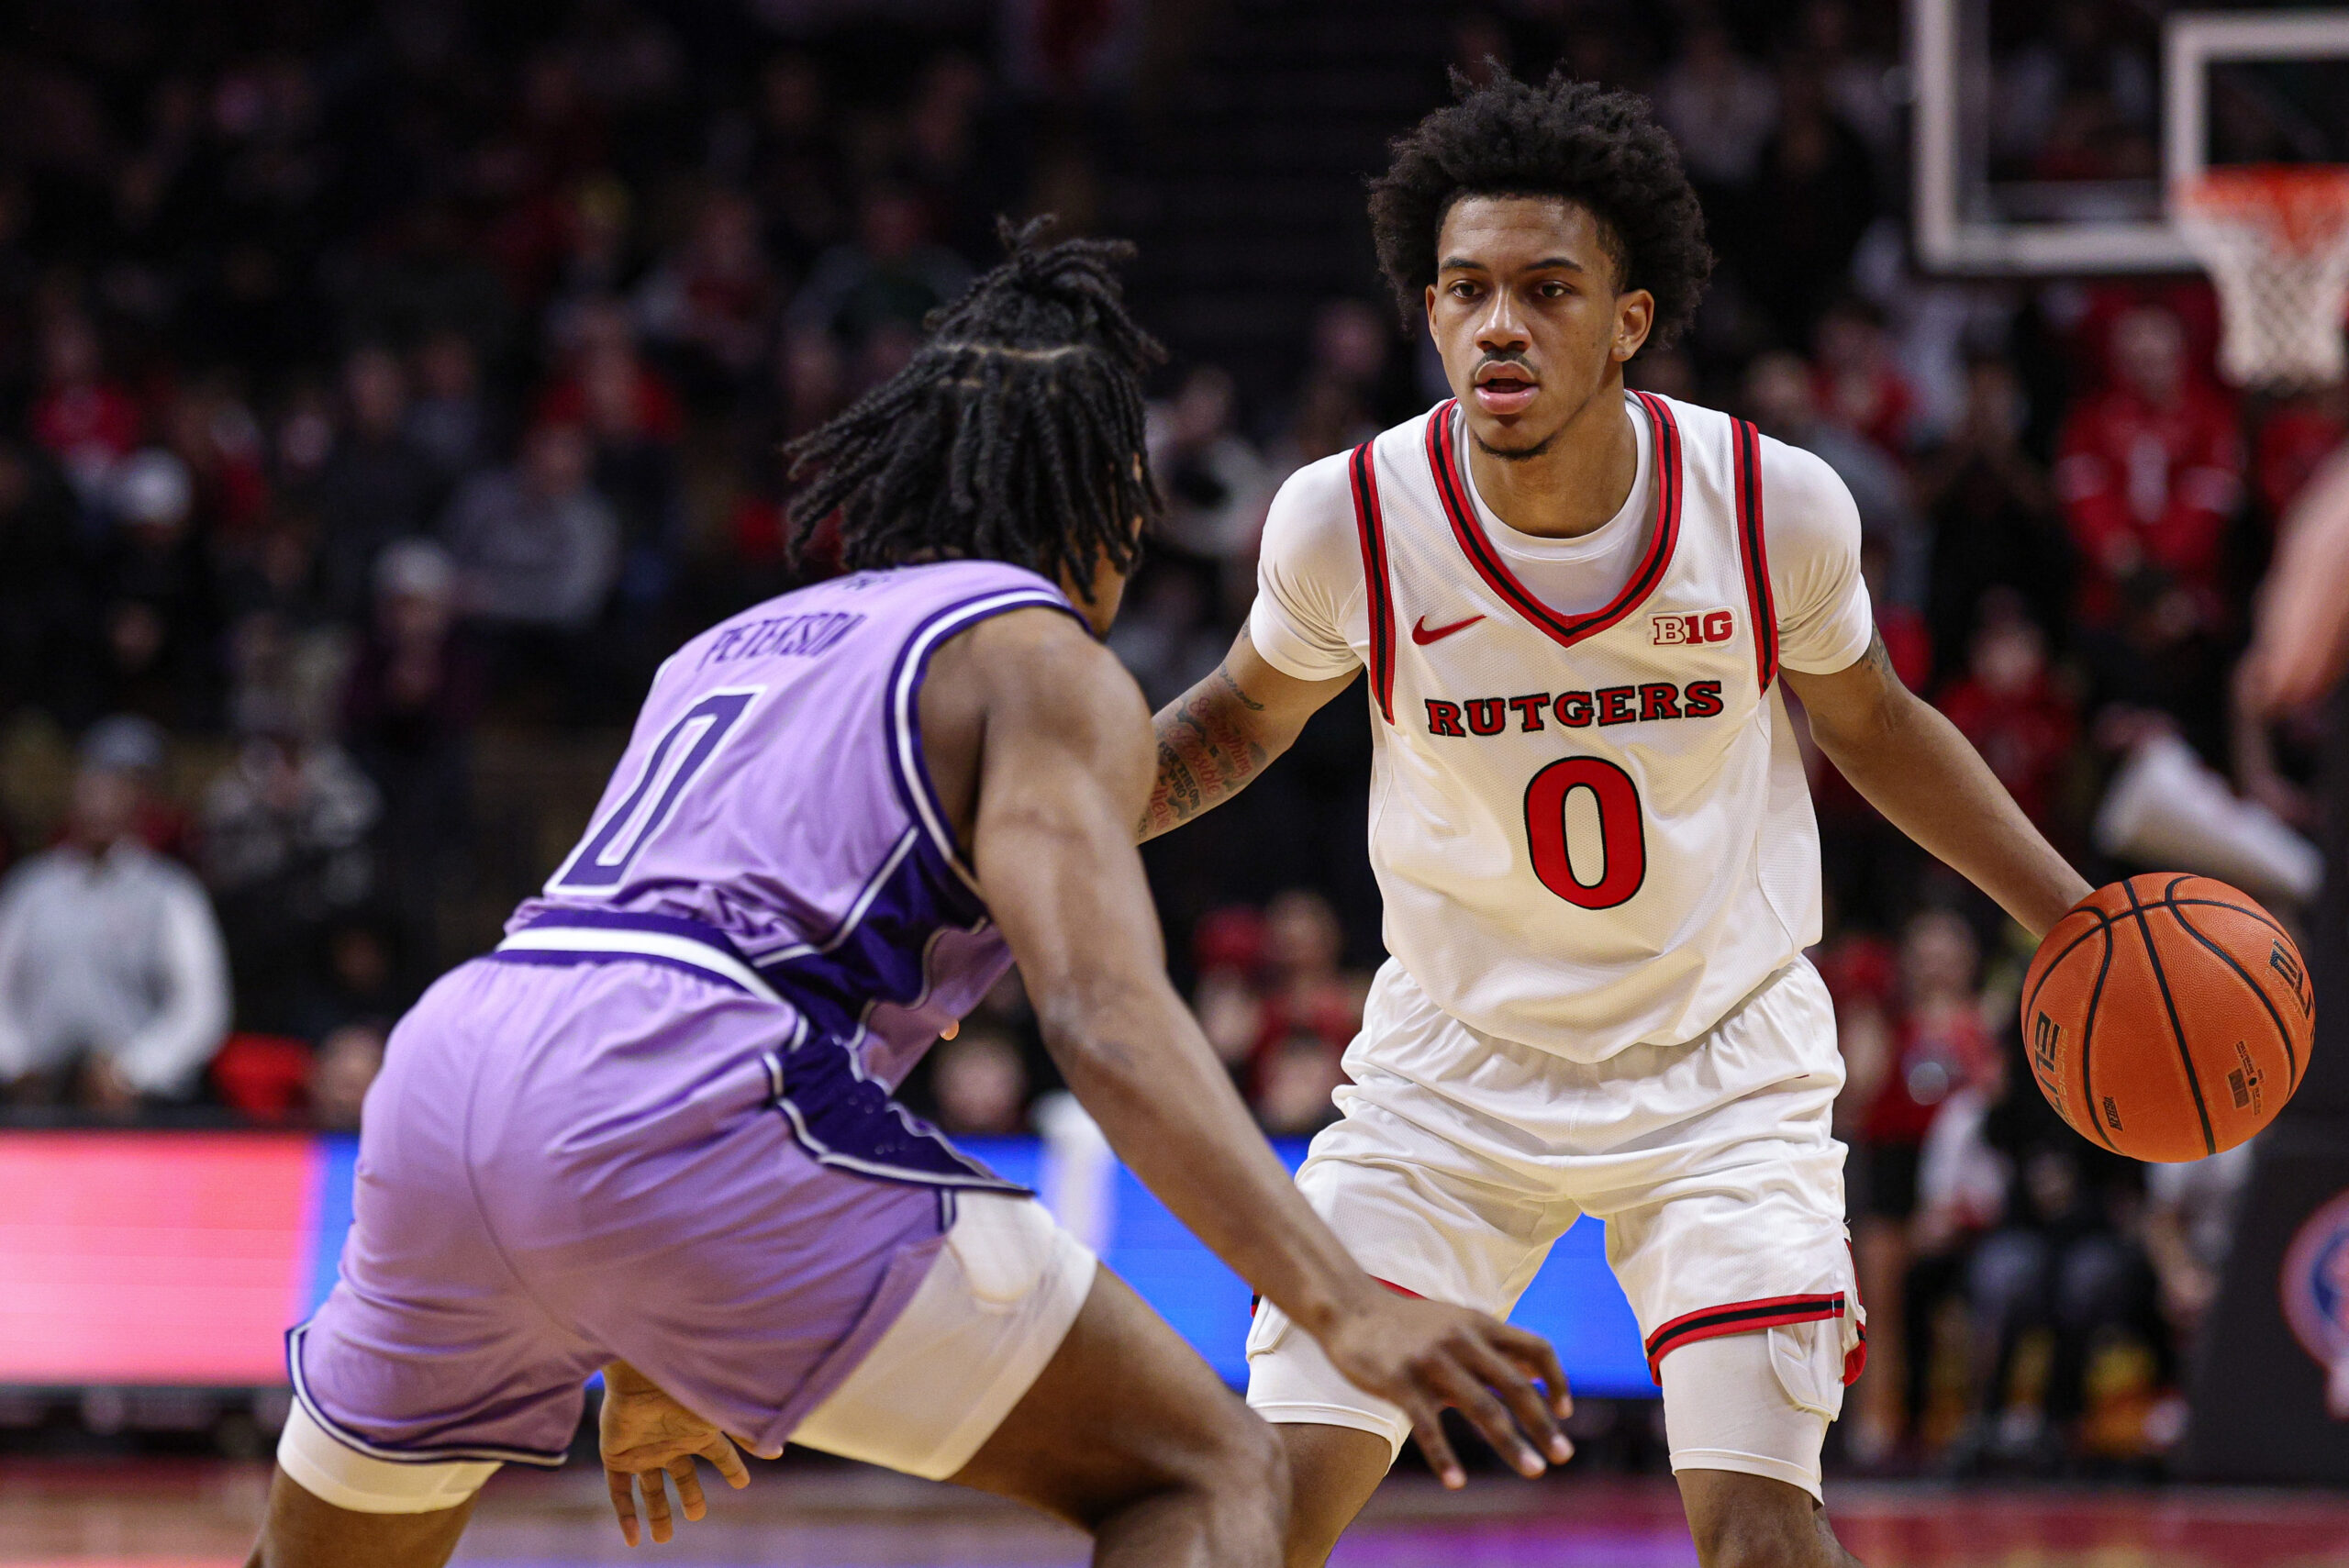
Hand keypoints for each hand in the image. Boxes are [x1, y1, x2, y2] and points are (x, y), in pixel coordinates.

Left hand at [598, 1362, 774, 1545]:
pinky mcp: (617, 1456)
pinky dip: (625, 1514)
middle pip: (683, 1476)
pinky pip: (619, 1490)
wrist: (639, 1375)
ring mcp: (643, 1451)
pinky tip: (632, 1539)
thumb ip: (744, 1435)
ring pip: (651, 1488)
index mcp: (696, 1432)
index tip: (742, 1484)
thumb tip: (777, 1453)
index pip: (719, 1455)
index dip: (731, 1469)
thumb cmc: (683, 1391)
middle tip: (697, 1514)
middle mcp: (671, 1443)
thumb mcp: (718, 1416)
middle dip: (690, 1495)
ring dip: (657, 1514)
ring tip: (662, 1539)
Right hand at [1312, 1293, 1573, 1488]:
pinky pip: (1428, 1427)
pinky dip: (1445, 1457)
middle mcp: (1461, 1339)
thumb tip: (1538, 1370)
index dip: (1556, 1380)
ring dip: (1512, 1444)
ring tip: (1533, 1471)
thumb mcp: (1458, 1322)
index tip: (1566, 1412)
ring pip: (1482, 1408)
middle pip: (1515, 1385)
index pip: (1536, 1348)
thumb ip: (1496, 1346)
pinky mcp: (1400, 1381)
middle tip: (1563, 1456)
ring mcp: (1431, 1361)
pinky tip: (1457, 1483)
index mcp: (1479, 1324)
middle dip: (1543, 1423)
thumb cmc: (1409, 1324)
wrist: (1351, 1310)